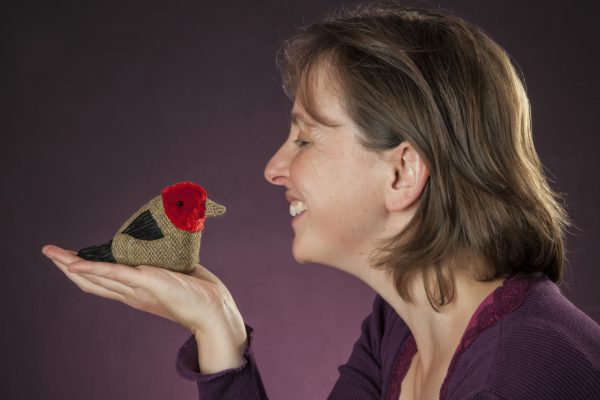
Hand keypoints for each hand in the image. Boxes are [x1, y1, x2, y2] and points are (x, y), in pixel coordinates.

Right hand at [42, 244, 243, 335]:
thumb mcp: (172, 274)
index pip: (102, 282)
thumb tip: (158, 249)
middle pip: (91, 281)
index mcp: (134, 292)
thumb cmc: (197, 290)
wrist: (213, 307)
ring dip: (72, 265)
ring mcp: (136, 288)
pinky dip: (93, 268)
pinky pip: (114, 273)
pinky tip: (75, 263)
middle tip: (49, 253)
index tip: (69, 259)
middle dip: (68, 267)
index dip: (83, 271)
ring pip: (96, 277)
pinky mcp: (147, 282)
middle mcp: (131, 293)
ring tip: (53, 255)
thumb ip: (161, 266)